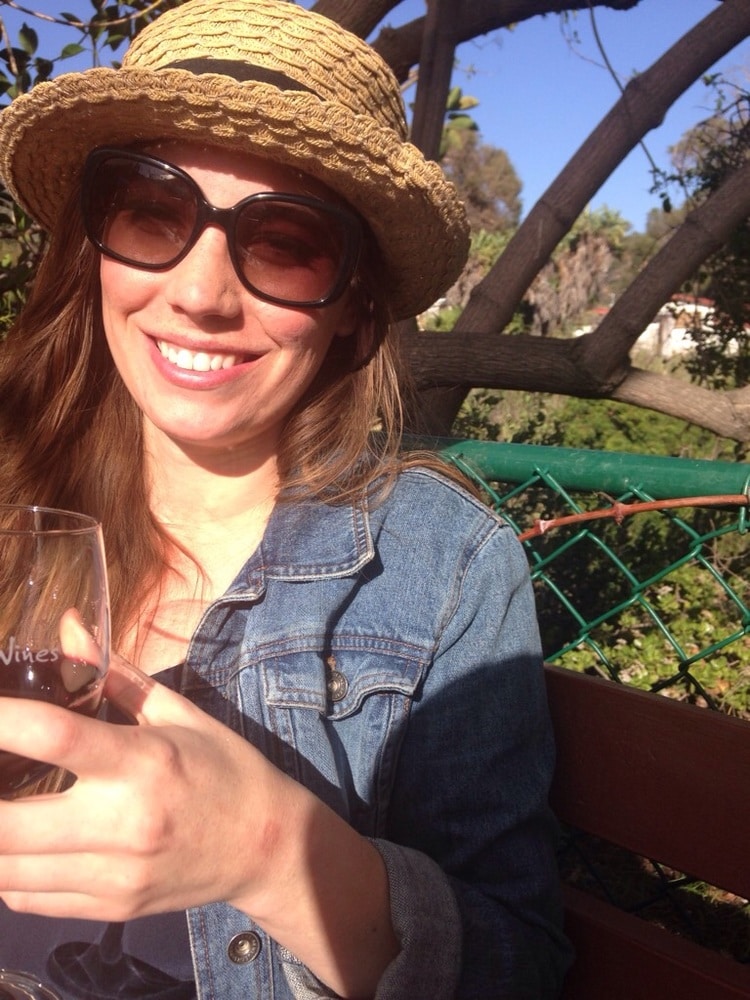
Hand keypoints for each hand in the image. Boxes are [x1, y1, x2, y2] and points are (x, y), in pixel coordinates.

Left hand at [0, 653, 295, 921]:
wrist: (265, 845)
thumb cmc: (221, 767)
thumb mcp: (177, 712)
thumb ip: (113, 674)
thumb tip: (67, 625)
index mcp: (143, 761)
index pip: (54, 735)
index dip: (1, 719)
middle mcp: (124, 823)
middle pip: (7, 825)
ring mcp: (114, 875)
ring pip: (5, 871)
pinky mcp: (110, 909)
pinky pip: (27, 899)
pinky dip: (4, 873)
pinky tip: (15, 845)